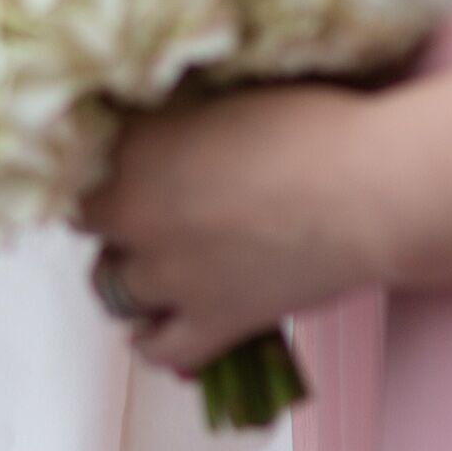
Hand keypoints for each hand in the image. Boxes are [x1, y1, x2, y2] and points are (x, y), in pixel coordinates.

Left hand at [77, 83, 395, 377]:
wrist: (372, 189)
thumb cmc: (314, 124)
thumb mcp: (225, 100)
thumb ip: (176, 124)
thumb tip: (160, 131)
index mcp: (136, 148)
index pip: (79, 158)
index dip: (101, 162)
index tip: (120, 161)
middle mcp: (136, 214)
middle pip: (89, 223)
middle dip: (112, 218)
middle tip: (148, 209)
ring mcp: (170, 276)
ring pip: (112, 289)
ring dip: (129, 277)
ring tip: (156, 266)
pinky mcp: (212, 324)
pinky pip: (160, 350)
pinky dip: (156, 342)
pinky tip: (160, 328)